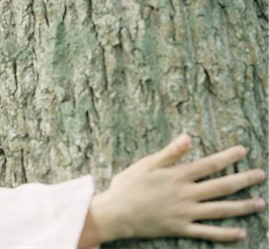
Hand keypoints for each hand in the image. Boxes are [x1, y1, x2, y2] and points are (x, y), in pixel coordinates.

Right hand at [78, 134, 265, 246]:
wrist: (117, 213)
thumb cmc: (128, 186)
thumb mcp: (146, 164)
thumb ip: (169, 153)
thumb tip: (188, 137)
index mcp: (178, 176)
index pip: (209, 165)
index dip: (227, 157)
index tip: (243, 151)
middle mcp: (186, 194)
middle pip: (221, 187)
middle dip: (243, 180)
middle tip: (261, 175)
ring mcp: (185, 213)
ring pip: (220, 210)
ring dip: (242, 206)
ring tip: (260, 203)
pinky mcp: (181, 228)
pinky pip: (207, 233)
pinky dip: (225, 234)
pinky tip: (241, 233)